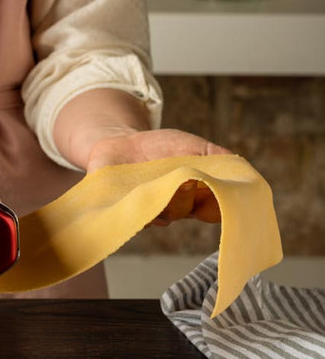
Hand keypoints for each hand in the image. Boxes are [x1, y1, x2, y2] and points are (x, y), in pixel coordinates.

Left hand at [86, 129, 230, 225]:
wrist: (123, 143)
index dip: (217, 205)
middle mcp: (171, 208)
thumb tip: (239, 167)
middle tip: (184, 180)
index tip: (217, 192)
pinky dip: (129, 207)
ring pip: (155, 215)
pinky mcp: (119, 208)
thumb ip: (216, 157)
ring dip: (157, 202)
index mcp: (194, 197)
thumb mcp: (193, 146)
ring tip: (153, 186)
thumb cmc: (162, 148)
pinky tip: (129, 196)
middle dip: (184, 196)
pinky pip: (126, 215)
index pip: (211, 210)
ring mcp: (145, 209)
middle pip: (182, 211)